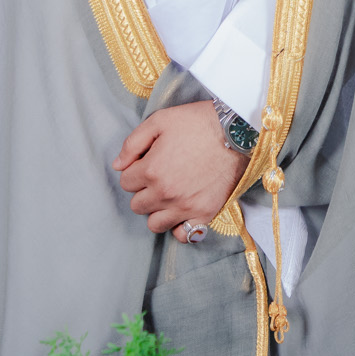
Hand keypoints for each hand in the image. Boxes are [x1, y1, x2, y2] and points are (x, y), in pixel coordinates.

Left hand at [114, 102, 245, 238]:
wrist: (237, 132)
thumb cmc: (198, 122)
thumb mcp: (160, 120)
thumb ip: (133, 143)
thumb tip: (118, 165)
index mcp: (151, 170)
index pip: (125, 182)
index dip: (135, 171)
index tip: (148, 163)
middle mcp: (165, 193)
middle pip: (137, 205)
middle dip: (144, 190)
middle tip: (159, 176)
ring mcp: (185, 207)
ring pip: (154, 224)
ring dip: (157, 210)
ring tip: (170, 195)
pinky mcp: (204, 214)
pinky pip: (183, 234)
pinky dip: (180, 226)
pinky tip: (183, 211)